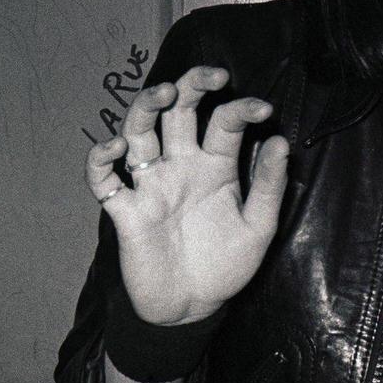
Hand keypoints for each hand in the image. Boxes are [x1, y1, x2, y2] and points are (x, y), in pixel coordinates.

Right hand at [84, 66, 288, 324]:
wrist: (194, 307)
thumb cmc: (227, 264)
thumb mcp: (258, 227)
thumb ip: (268, 186)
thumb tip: (280, 141)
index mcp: (217, 166)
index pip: (224, 122)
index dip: (241, 108)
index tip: (264, 109)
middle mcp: (181, 167)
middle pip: (178, 112)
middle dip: (191, 85)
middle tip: (212, 74)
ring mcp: (151, 185)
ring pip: (138, 131)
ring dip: (145, 107)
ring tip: (164, 94)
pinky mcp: (126, 210)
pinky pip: (104, 179)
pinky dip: (101, 159)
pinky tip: (117, 149)